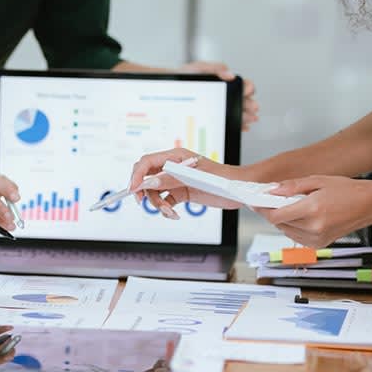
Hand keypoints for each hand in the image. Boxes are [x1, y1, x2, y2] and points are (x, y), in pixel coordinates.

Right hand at [128, 147, 248, 218]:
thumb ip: (171, 179)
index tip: (133, 190)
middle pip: (146, 176)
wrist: (238, 189)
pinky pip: (165, 200)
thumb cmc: (222, 179)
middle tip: (142, 202)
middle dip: (143, 190)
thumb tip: (149, 182)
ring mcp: (176, 180)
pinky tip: (174, 215)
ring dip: (157, 203)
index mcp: (175, 156)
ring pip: (155, 191)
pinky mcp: (181, 192)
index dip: (137, 175)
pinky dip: (166, 209)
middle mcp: (173, 167)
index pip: (147, 162)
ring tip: (168, 212)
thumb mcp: (195, 179)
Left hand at [178, 61, 258, 130]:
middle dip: (250, 104)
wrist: (173, 89)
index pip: (242, 85)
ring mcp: (222, 106)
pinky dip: (238, 125)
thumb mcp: (200, 68)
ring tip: (250, 119)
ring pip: (239, 112)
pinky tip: (244, 127)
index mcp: (226, 82)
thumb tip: (231, 75)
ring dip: (246, 116)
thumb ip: (215, 68)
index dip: (248, 87)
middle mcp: (227, 94)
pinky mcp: (217, 117)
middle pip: (243, 100)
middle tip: (253, 108)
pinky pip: (230, 121)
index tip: (247, 91)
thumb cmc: (187, 77)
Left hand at [255, 176, 371, 247]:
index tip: (256, 202)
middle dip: (272, 212)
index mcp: (312, 210)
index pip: (275, 216)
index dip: (262, 209)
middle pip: (278, 224)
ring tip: (293, 207)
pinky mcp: (319, 245)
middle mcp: (314, 228)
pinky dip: (293, 227)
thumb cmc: (348, 190)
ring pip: (285, 231)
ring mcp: (317, 239)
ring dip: (283, 220)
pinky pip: (296, 237)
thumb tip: (271, 191)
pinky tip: (302, 217)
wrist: (371, 204)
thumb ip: (291, 187)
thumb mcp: (317, 180)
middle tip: (272, 201)